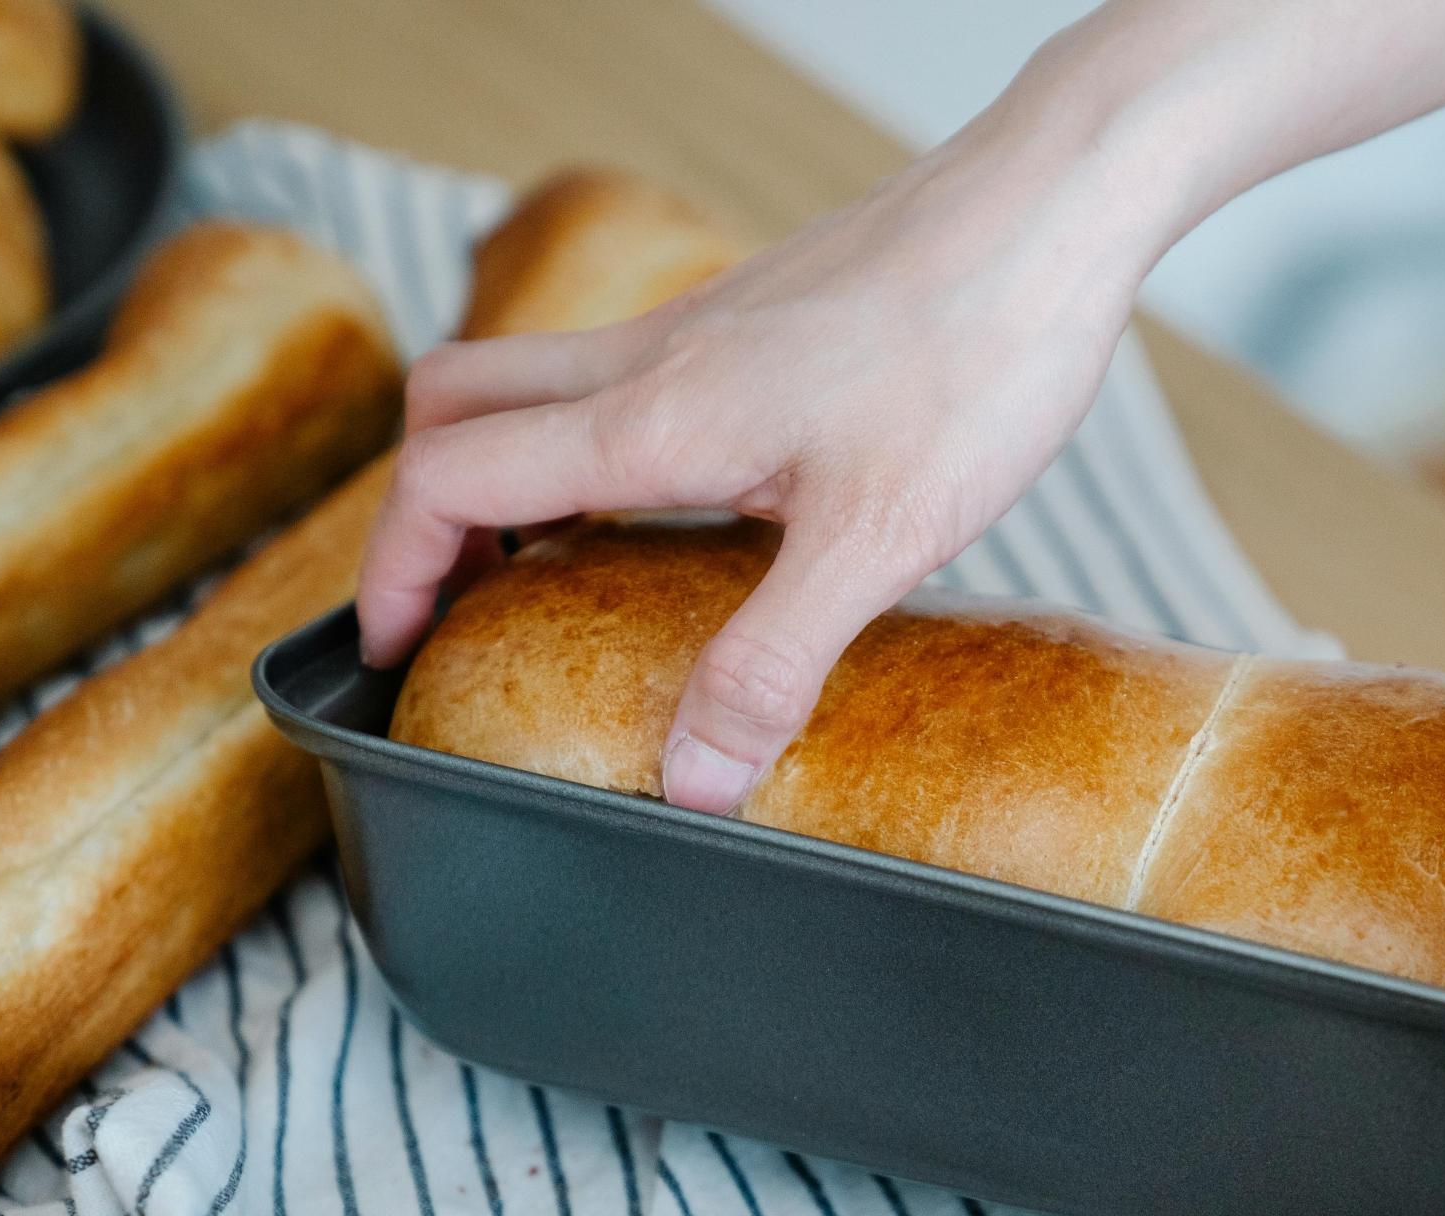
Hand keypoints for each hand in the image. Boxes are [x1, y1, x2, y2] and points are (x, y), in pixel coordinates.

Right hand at [356, 116, 1153, 810]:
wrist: (1052, 205)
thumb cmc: (976, 348)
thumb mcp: (877, 538)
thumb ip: (772, 662)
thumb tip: (694, 783)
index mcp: (649, 420)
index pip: (444, 481)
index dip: (392, 573)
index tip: (394, 649)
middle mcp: (649, 361)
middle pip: (452, 409)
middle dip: (421, 511)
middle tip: (452, 607)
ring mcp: (699, 329)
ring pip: (533, 382)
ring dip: (504, 470)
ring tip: (546, 569)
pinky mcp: (753, 319)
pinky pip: (620, 375)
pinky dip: (591, 441)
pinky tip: (676, 503)